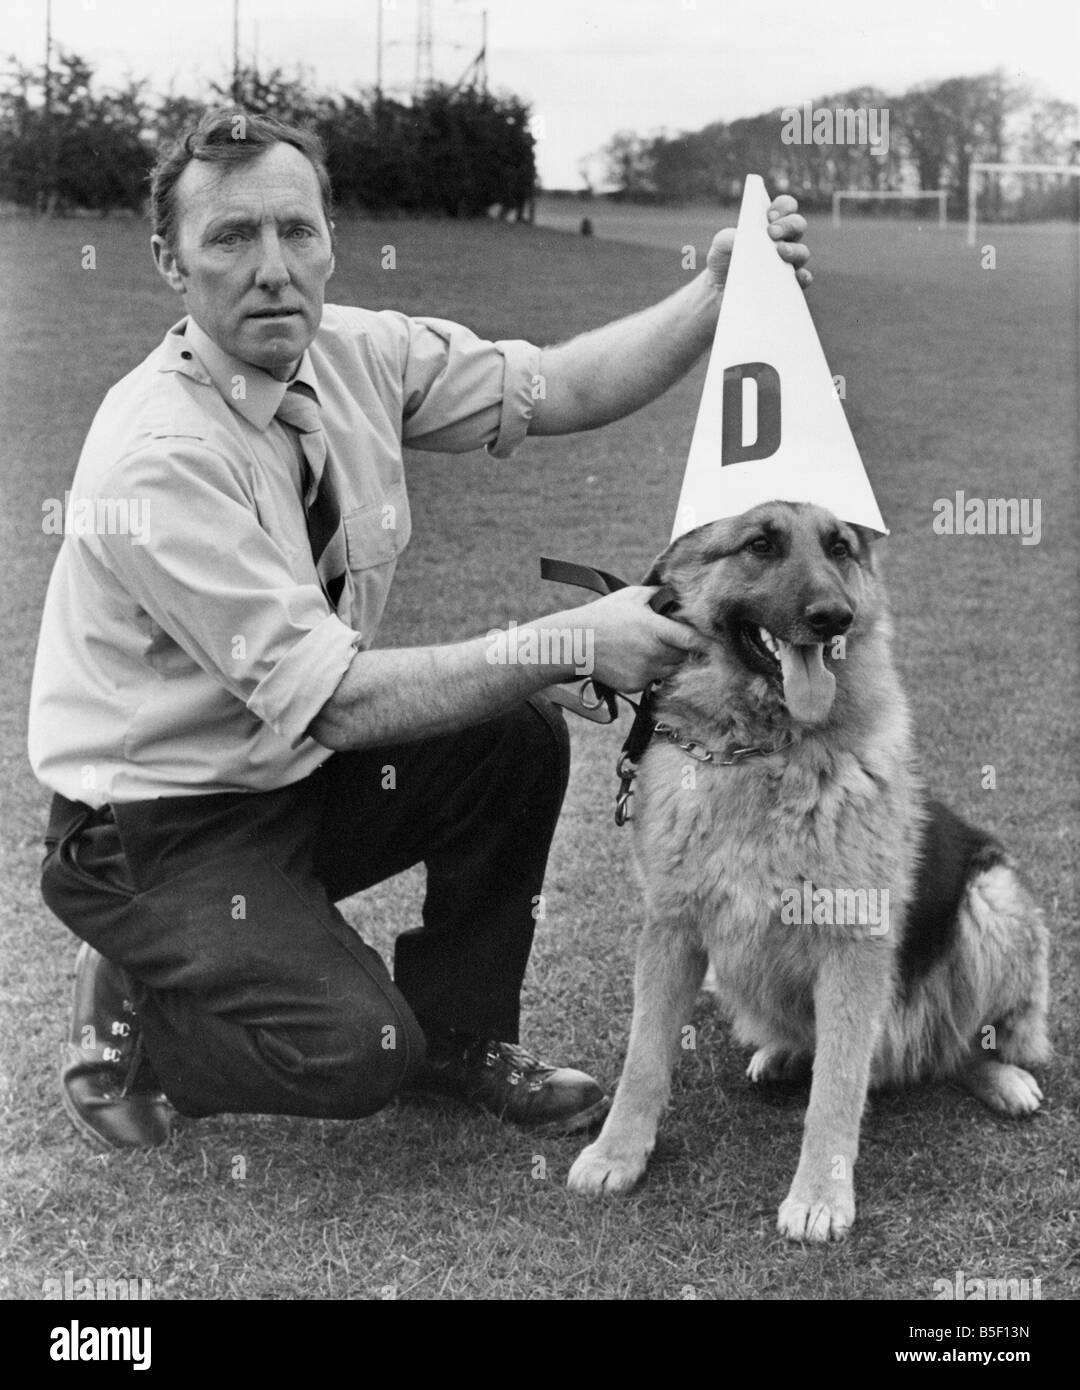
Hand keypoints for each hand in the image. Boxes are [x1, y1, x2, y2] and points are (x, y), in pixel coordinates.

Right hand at [577, 586, 705, 692]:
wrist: (576, 643)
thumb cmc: (604, 615)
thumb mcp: (633, 596)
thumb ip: (660, 595)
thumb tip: (679, 594)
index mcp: (656, 630)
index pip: (693, 641)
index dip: (708, 643)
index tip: (719, 644)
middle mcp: (654, 654)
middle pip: (684, 657)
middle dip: (682, 649)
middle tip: (670, 638)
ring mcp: (645, 673)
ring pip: (671, 670)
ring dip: (668, 661)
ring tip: (649, 647)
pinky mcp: (635, 686)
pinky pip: (653, 680)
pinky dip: (650, 672)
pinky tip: (634, 659)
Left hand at [706, 193, 811, 297]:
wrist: (720, 291)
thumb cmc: (724, 261)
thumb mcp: (720, 246)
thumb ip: (727, 237)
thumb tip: (739, 239)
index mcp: (771, 223)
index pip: (786, 206)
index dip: (783, 207)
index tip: (770, 215)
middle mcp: (785, 239)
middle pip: (798, 225)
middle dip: (788, 225)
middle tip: (772, 232)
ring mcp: (789, 262)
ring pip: (802, 251)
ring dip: (795, 250)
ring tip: (780, 252)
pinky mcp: (789, 284)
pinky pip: (803, 279)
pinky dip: (802, 276)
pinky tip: (796, 276)